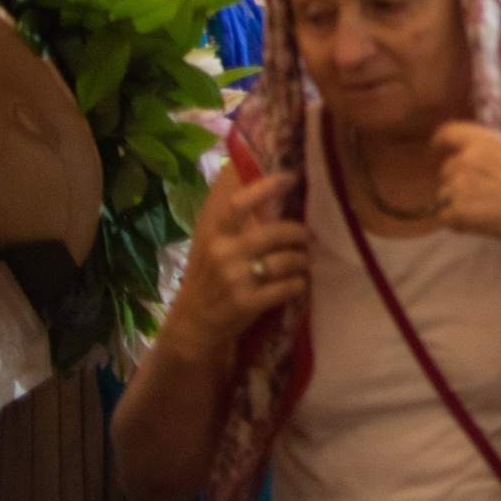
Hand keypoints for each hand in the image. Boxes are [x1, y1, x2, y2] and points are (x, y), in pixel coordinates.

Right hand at [162, 170, 308, 361]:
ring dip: (302, 260)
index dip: (266, 188)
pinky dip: (299, 283)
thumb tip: (260, 185)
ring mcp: (236, 280)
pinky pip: (288, 287)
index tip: (290, 178)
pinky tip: (298, 282)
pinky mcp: (248, 304)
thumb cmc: (207, 276)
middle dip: (300, 233)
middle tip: (307, 236)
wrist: (193, 323)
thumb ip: (232, 220)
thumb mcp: (210, 243)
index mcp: (214, 234)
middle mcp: (224, 254)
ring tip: (304, 260)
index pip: (238, 204)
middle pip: (275, 233)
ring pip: (287, 261)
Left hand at [433, 123, 500, 246]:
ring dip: (456, 202)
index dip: (440, 141)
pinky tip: (478, 225)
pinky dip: (458, 222)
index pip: (448, 133)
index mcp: (484, 141)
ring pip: (444, 194)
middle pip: (446, 169)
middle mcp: (467, 159)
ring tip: (483, 212)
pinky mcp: (456, 211)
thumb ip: (492, 154)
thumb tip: (482, 162)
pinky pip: (445, 217)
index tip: (437, 148)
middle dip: (456, 181)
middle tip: (479, 194)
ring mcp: (458, 185)